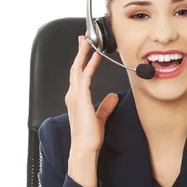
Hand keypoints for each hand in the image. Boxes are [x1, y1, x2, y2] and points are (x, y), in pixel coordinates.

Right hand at [65, 35, 118, 153]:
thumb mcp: (100, 118)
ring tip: (88, 42)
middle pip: (75, 68)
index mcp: (77, 99)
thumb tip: (113, 97)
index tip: (88, 52)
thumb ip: (106, 106)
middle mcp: (73, 95)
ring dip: (83, 54)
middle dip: (80, 53)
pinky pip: (85, 77)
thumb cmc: (90, 136)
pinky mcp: (81, 98)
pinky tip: (95, 57)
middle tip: (84, 39)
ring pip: (78, 69)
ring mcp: (75, 96)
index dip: (83, 62)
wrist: (85, 147)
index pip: (79, 76)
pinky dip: (89, 65)